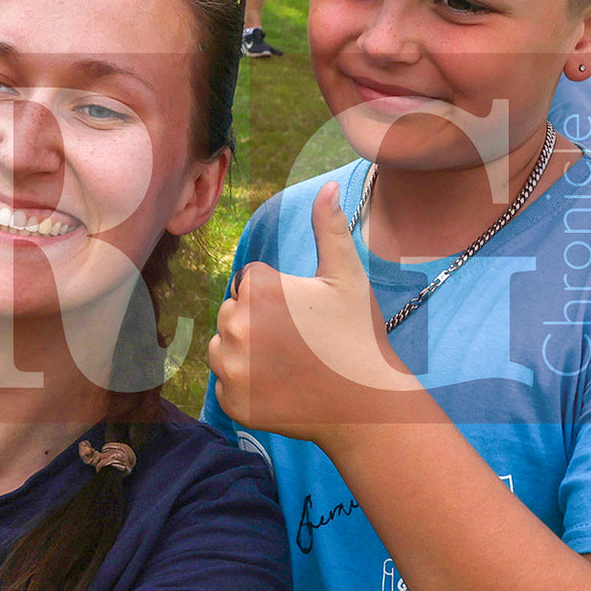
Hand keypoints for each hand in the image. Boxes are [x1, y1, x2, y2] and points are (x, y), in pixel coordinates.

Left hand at [207, 182, 423, 446]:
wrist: (366, 405)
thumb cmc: (357, 334)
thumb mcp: (348, 276)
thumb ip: (330, 228)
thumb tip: (326, 186)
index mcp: (256, 289)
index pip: (248, 283)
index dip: (278, 297)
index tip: (305, 315)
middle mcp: (234, 325)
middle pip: (232, 314)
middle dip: (257, 323)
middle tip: (299, 340)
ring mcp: (230, 367)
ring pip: (224, 347)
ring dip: (245, 353)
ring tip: (288, 363)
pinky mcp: (231, 401)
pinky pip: (226, 384)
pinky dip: (246, 386)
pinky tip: (280, 387)